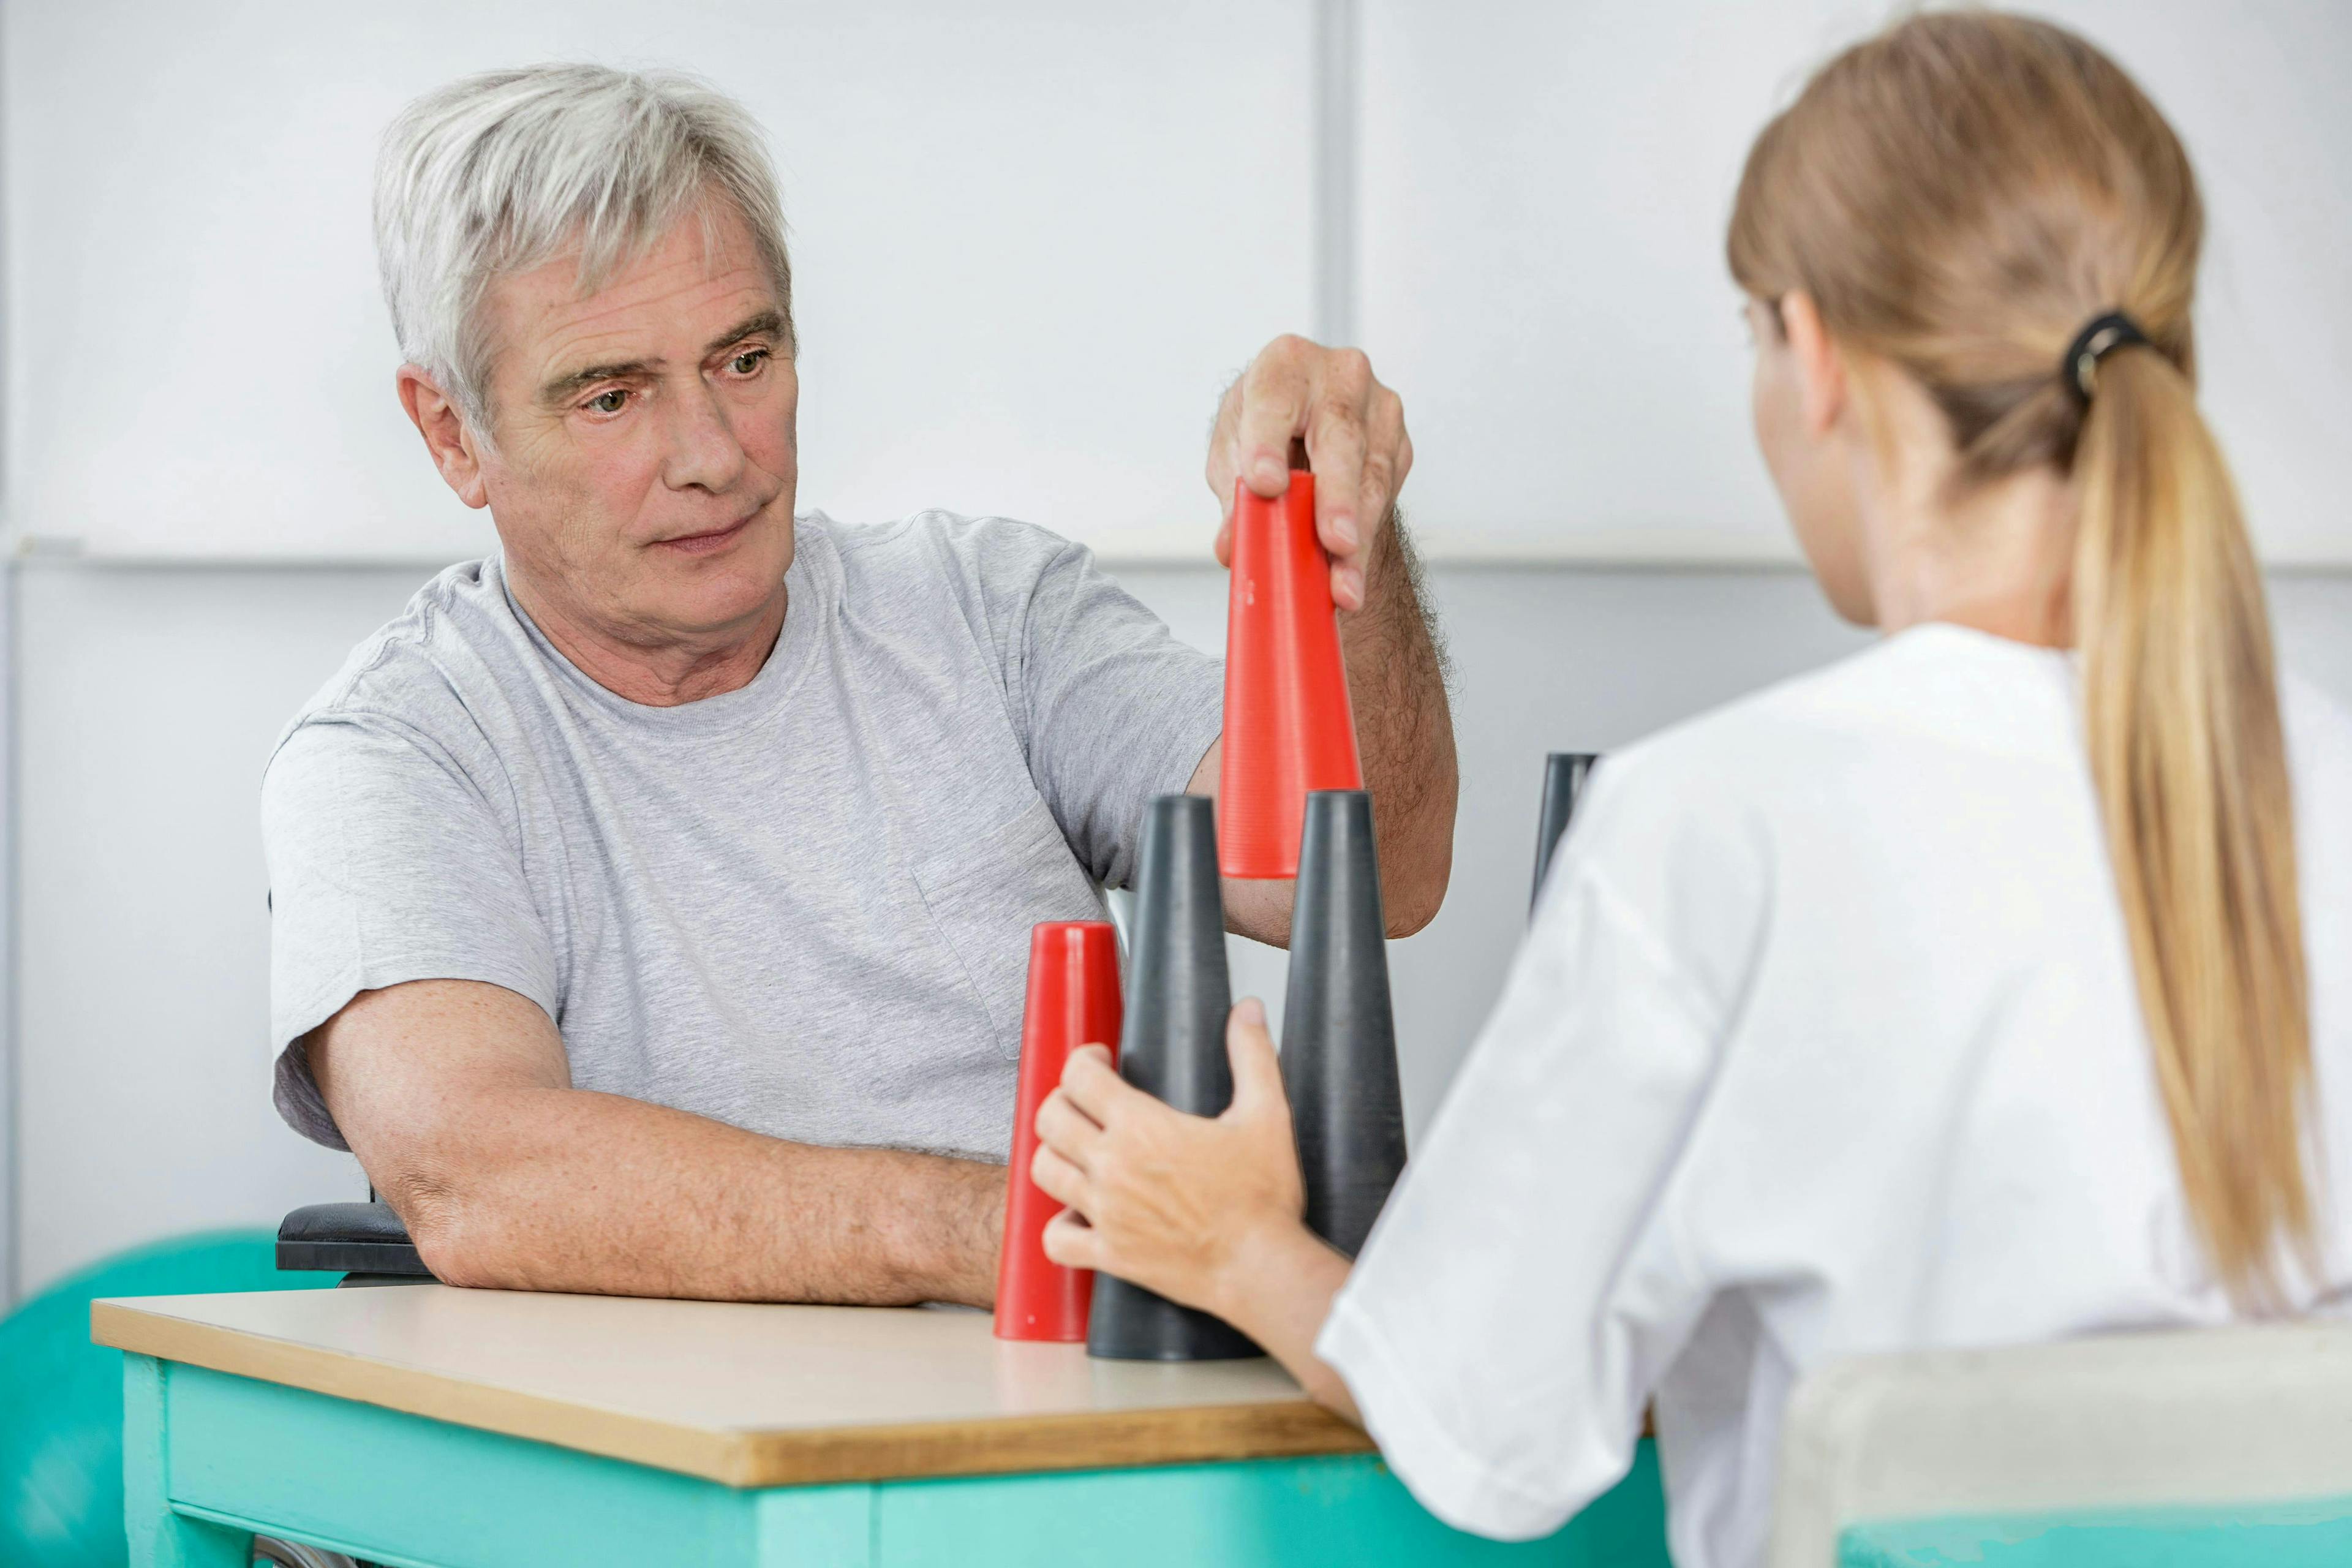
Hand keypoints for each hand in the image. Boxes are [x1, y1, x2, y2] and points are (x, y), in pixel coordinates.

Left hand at [1032, 999, 1307, 1318]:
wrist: (1260, 1266)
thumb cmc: (1263, 1197)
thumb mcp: (1267, 1114)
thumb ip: (1252, 1056)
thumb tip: (1247, 1011)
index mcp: (1143, 1126)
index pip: (1079, 1076)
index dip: (1083, 1060)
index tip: (1099, 1062)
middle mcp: (1113, 1166)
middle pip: (1050, 1118)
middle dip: (1062, 1100)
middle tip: (1085, 1102)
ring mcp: (1106, 1213)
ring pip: (1043, 1171)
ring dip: (1054, 1154)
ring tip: (1079, 1150)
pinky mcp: (1109, 1254)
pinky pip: (1056, 1240)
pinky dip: (1059, 1225)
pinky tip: (1079, 1213)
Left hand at [1207, 336, 1411, 611]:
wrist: (1310, 423)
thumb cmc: (1266, 429)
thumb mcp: (1233, 455)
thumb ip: (1234, 497)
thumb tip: (1233, 545)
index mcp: (1283, 365)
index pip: (1274, 403)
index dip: (1268, 444)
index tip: (1266, 486)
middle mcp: (1337, 375)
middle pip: (1340, 437)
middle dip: (1337, 496)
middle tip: (1335, 542)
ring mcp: (1378, 407)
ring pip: (1372, 476)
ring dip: (1358, 537)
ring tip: (1343, 586)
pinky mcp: (1400, 443)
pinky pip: (1387, 495)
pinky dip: (1368, 538)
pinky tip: (1352, 572)